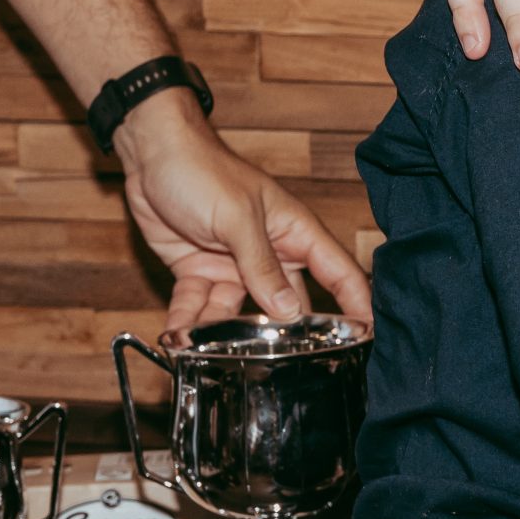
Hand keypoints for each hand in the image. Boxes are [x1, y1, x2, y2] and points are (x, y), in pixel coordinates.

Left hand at [115, 93, 373, 328]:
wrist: (151, 154)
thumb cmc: (203, 169)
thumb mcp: (237, 217)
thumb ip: (262, 266)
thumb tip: (288, 310)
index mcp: (294, 233)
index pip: (337, 273)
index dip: (356, 304)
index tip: (367, 338)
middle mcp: (269, 254)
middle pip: (287, 304)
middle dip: (281, 334)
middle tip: (276, 363)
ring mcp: (233, 266)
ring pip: (237, 312)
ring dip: (222, 331)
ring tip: (208, 348)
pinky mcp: (199, 272)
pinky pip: (198, 305)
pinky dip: (188, 320)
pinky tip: (178, 334)